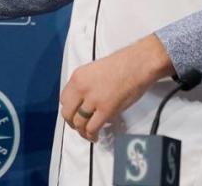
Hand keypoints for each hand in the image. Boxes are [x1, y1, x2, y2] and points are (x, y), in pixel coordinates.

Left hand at [59, 34, 174, 141]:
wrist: (137, 64)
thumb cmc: (121, 64)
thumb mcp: (94, 70)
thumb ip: (86, 85)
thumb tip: (84, 100)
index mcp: (78, 77)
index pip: (64, 99)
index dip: (69, 109)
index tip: (74, 114)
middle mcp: (81, 88)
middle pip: (67, 113)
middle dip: (72, 123)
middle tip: (78, 127)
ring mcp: (93, 99)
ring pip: (79, 123)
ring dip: (82, 132)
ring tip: (88, 135)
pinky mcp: (106, 110)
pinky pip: (92, 128)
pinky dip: (92, 135)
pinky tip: (95, 136)